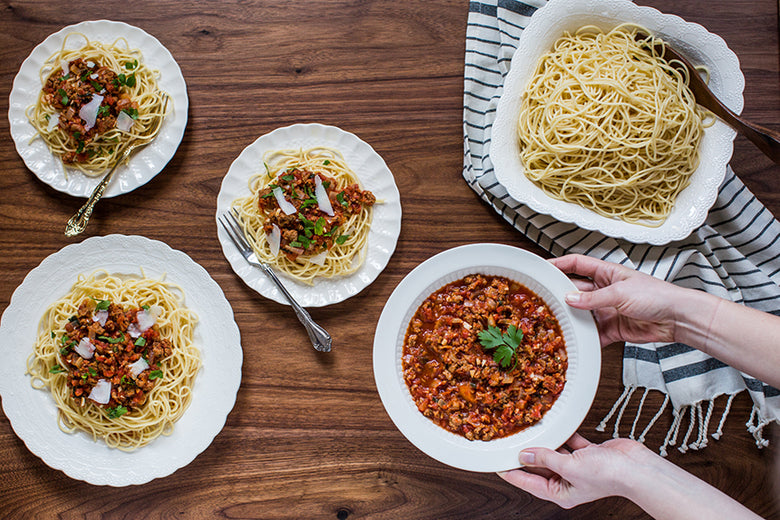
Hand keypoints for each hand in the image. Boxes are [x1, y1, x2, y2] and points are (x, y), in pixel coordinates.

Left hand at [498, 433, 646, 508]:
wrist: (635, 468)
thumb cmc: (607, 475)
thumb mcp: (569, 466)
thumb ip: (545, 458)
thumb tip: (526, 454)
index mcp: (560, 493)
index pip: (528, 482)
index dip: (511, 472)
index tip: (496, 464)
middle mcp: (567, 481)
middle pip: (539, 467)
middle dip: (526, 455)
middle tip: (509, 443)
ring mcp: (578, 467)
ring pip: (554, 453)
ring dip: (545, 443)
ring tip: (529, 431)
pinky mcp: (588, 454)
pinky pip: (570, 443)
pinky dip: (563, 435)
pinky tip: (555, 426)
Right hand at [549, 254, 682, 345]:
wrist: (677, 319)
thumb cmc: (657, 296)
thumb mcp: (620, 293)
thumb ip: (592, 298)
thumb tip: (569, 299)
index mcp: (607, 273)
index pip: (577, 265)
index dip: (559, 264)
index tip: (542, 268)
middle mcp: (605, 290)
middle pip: (576, 290)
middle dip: (560, 295)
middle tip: (543, 300)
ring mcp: (607, 309)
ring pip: (582, 313)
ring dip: (571, 318)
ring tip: (555, 322)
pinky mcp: (612, 328)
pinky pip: (593, 333)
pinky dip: (584, 337)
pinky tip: (575, 340)